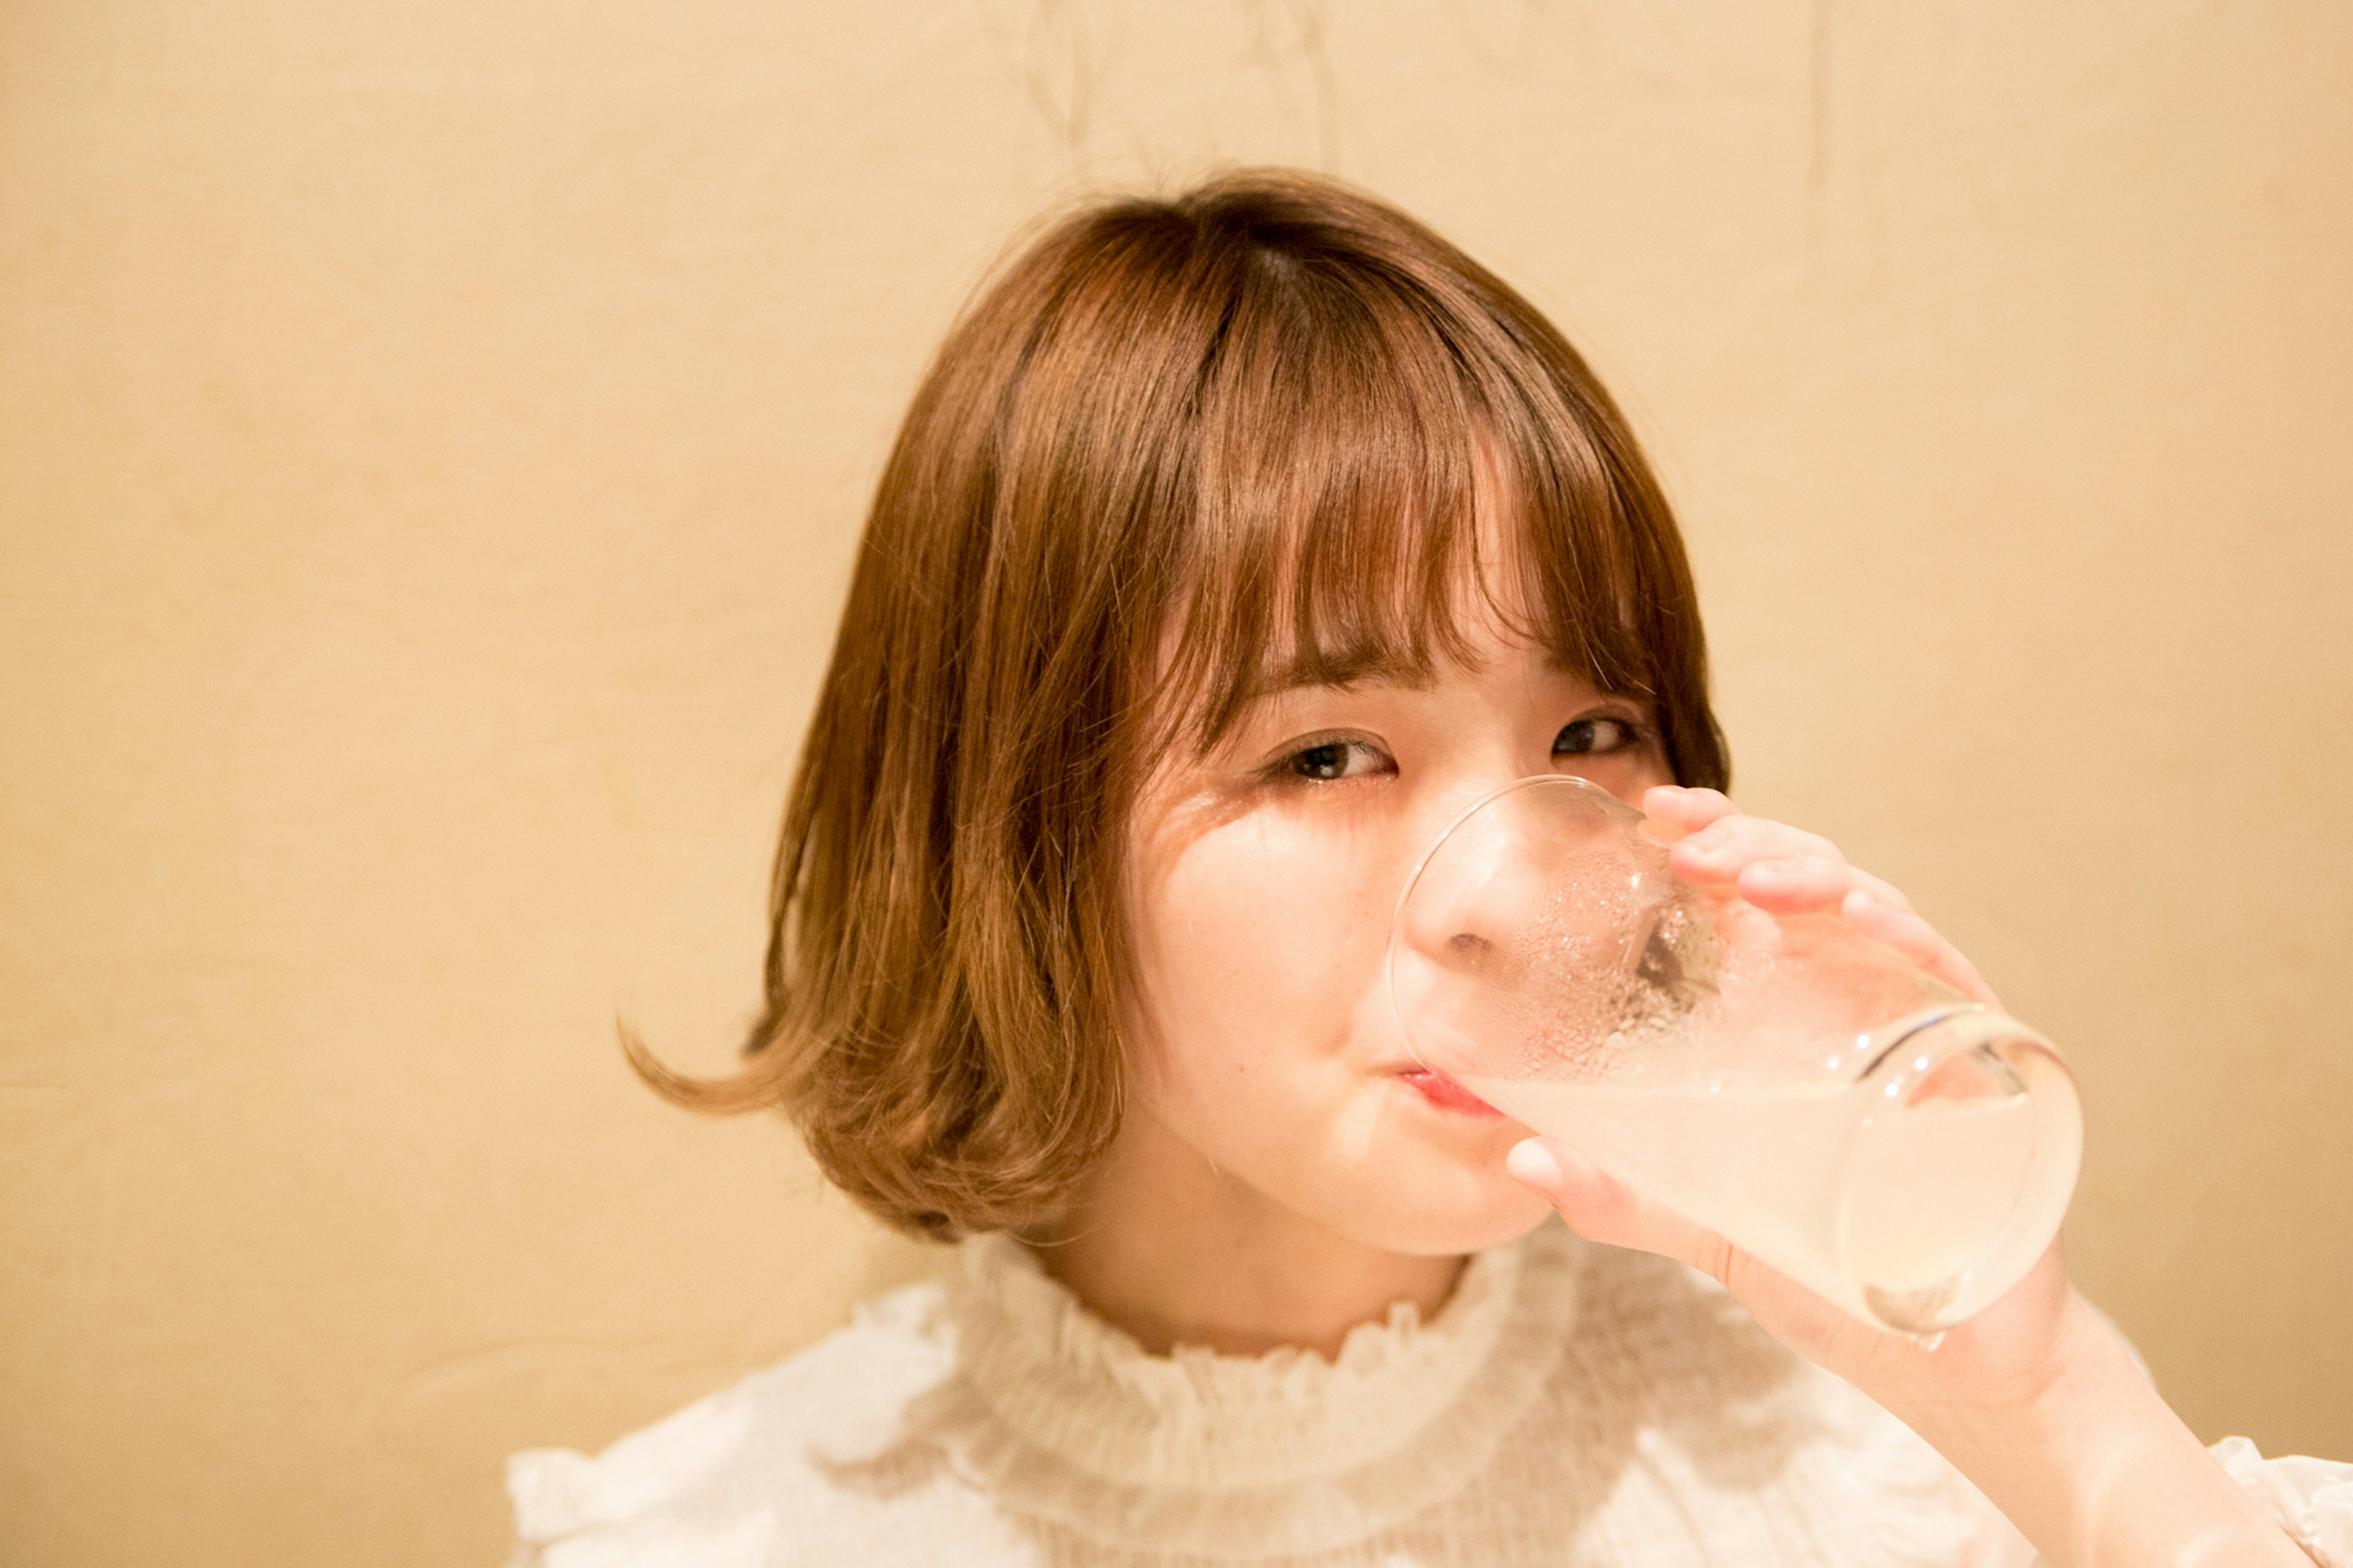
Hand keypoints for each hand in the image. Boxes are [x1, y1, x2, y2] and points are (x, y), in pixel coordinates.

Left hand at [1512, 783, 2078, 1409]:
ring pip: (1880, 914)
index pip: (1759, 898)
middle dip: (1754, 846)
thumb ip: (1621, 1194)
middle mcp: (1863, 1007)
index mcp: (1797, 1019)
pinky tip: (1866, 923)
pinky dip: (1911, 945)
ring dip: (1817, 877)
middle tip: (1689, 842)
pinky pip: (1954, 983)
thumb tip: (1522, 1158)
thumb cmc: (1838, 1278)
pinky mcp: (1988, 1070)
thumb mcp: (1709, 1227)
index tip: (1660, 811)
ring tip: (1753, 875)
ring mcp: (1926, 1030)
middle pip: (1814, 888)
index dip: (1720, 839)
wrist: (1959, 1361)